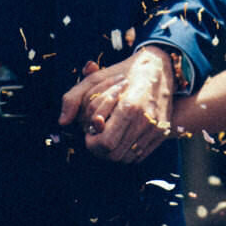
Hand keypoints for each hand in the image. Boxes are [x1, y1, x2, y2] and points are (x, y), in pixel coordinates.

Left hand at [58, 46, 176, 163]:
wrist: (160, 67)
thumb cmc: (124, 72)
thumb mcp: (96, 79)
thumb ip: (74, 98)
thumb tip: (62, 121)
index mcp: (129, 106)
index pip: (105, 142)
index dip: (92, 141)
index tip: (91, 129)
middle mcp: (145, 120)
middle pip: (114, 154)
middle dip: (99, 148)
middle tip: (97, 135)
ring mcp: (155, 127)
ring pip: (126, 158)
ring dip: (112, 151)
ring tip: (109, 134)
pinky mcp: (162, 132)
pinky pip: (139, 156)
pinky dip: (127, 151)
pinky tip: (122, 136)